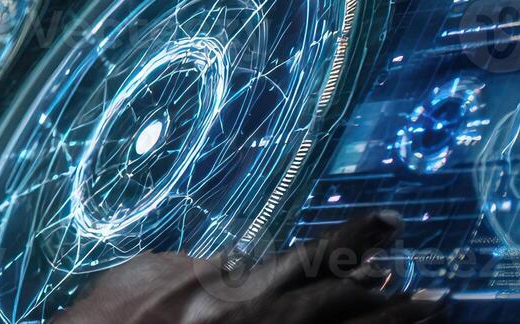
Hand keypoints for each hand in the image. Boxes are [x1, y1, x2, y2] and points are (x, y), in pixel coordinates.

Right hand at [54, 212, 450, 323]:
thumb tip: (230, 259)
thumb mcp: (147, 273)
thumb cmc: (108, 314)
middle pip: (334, 304)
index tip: (389, 224)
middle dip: (383, 292)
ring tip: (421, 312)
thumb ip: (194, 265)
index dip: (354, 241)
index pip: (308, 257)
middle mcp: (250, 320)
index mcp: (226, 286)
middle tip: (429, 287)